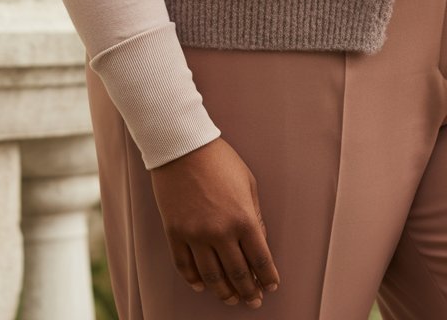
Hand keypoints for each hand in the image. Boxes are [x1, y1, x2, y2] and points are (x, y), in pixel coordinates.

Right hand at [150, 136, 280, 306]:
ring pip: (212, 277)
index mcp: (243, 218)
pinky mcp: (175, 234)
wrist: (183, 147)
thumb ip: (255, 215)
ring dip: (224, 292)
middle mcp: (220, 232)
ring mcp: (195, 235)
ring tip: (231, 299)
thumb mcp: (248, 183)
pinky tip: (203, 285)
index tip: (271, 286)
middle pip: (238, 274)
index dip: (267, 277)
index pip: (260, 259)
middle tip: (254, 301)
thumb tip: (259, 241)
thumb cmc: (219, 160)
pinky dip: (194, 280)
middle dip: (249, 291)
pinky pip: (185, 266)